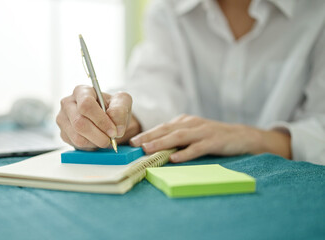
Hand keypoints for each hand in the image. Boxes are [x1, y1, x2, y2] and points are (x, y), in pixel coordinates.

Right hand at [56, 85, 140, 149]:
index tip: (114, 131)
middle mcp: (68, 103)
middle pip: (79, 123)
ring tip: (105, 138)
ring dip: (96, 142)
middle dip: (99, 135)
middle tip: (111, 138)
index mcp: (81, 91)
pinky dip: (91, 146)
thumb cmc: (112, 108)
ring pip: (78, 137)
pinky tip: (96, 139)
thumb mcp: (122, 103)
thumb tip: (116, 127)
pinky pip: (77, 145)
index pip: (86, 105)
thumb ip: (120, 111)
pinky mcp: (64, 133)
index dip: (101, 120)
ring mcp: (63, 119)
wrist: (107, 119)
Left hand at [130, 115, 290, 162]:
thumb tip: (154, 148)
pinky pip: (197, 147)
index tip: (132, 141)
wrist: (243, 136)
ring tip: (148, 149)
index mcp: (184, 121)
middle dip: (148, 136)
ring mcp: (203, 132)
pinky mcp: (214, 141)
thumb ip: (177, 138)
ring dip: (162, 143)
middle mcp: (191, 124)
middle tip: (134, 144)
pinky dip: (185, 153)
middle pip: (166, 129)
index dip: (146, 133)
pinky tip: (175, 158)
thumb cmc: (213, 137)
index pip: (162, 127)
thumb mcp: (193, 133)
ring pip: (178, 136)